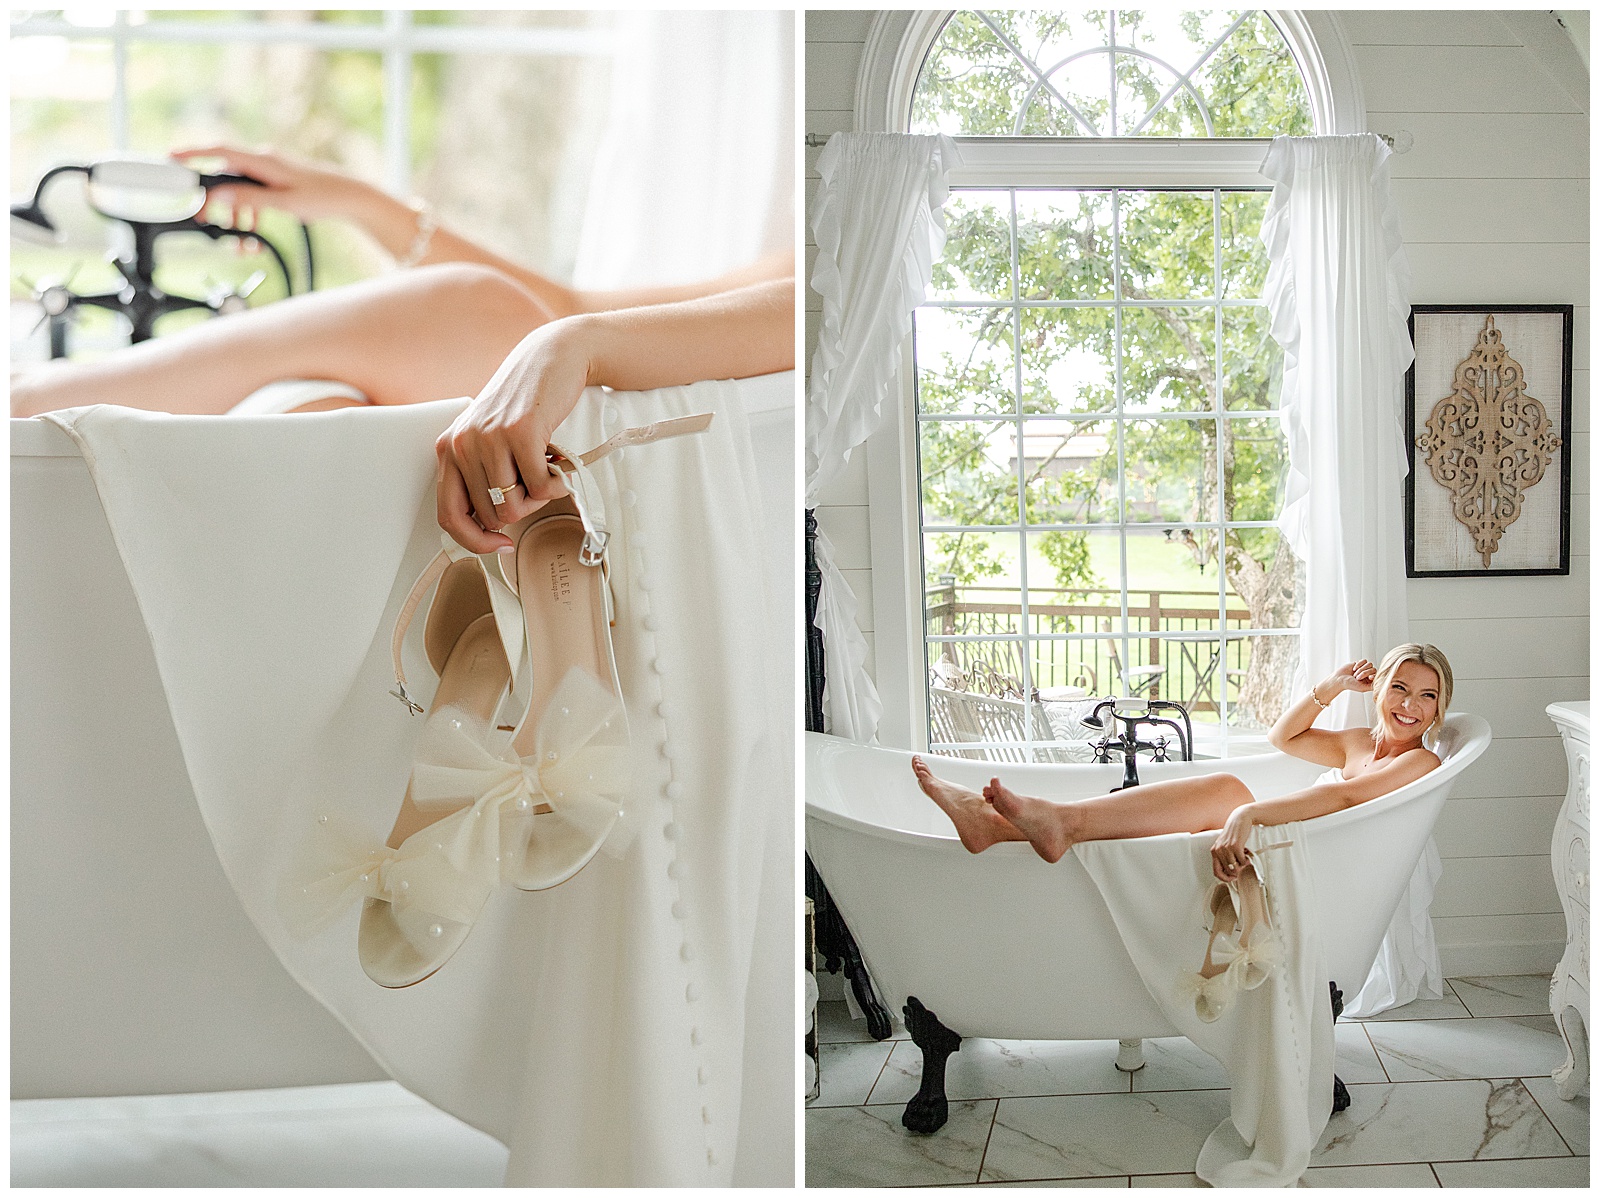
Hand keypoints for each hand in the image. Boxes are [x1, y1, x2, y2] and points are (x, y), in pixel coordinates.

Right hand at [172, 145, 376, 230]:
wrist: (350, 197)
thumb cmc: (321, 198)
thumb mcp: (283, 203)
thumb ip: (249, 198)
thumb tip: (219, 195)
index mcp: (263, 160)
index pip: (220, 151)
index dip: (193, 153)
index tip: (171, 158)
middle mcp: (264, 161)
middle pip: (225, 173)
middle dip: (212, 196)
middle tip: (201, 216)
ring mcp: (270, 170)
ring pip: (239, 187)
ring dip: (233, 210)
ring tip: (235, 234)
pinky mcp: (277, 181)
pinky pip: (253, 193)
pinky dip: (248, 211)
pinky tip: (251, 230)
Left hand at [435, 317, 597, 553]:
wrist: (551, 359)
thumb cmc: (524, 403)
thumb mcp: (489, 439)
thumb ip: (480, 476)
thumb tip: (490, 528)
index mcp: (448, 449)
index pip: (449, 516)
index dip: (476, 541)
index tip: (500, 544)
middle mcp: (462, 444)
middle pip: (491, 516)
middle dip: (520, 509)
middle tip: (534, 484)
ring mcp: (489, 438)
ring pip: (514, 507)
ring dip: (539, 497)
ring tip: (546, 470)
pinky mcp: (520, 433)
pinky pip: (541, 488)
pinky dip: (557, 484)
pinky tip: (559, 463)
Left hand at [1210, 809, 1253, 881]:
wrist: (1240, 819)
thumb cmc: (1234, 833)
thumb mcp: (1225, 845)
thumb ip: (1224, 857)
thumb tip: (1231, 873)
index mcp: (1214, 851)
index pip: (1216, 872)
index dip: (1225, 878)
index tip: (1232, 878)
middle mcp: (1218, 850)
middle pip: (1228, 871)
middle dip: (1237, 871)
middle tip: (1242, 865)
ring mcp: (1226, 848)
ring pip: (1235, 867)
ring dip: (1242, 865)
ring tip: (1244, 857)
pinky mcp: (1235, 846)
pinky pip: (1242, 861)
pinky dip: (1246, 860)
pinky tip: (1247, 854)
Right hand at [1327, 658, 1376, 696]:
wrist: (1339, 679)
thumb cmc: (1350, 685)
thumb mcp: (1363, 688)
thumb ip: (1373, 686)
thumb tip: (1381, 684)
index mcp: (1370, 681)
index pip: (1377, 675)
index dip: (1374, 675)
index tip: (1370, 678)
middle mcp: (1368, 674)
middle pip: (1373, 669)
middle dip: (1365, 673)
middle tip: (1357, 677)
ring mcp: (1364, 668)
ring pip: (1369, 664)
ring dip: (1361, 669)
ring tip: (1355, 673)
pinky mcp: (1359, 663)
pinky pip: (1364, 660)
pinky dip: (1359, 664)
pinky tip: (1354, 668)